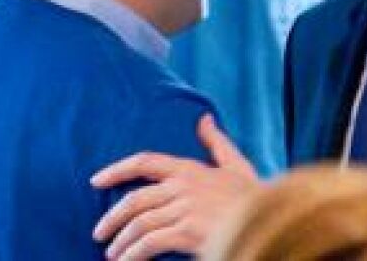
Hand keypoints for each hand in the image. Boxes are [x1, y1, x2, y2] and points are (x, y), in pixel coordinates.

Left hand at [91, 114, 261, 260]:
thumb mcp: (238, 165)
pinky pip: (148, 244)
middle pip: (134, 200)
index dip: (117, 170)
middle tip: (100, 234)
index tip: (95, 181)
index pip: (145, 162)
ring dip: (121, 242)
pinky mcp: (186, 232)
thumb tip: (204, 119)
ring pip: (138, 225)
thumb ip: (217, 143)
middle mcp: (183, 186)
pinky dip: (134, 255)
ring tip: (114, 255)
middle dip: (112, 219)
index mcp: (191, 169)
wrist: (271, 222)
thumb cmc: (254, 197)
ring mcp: (184, 209)